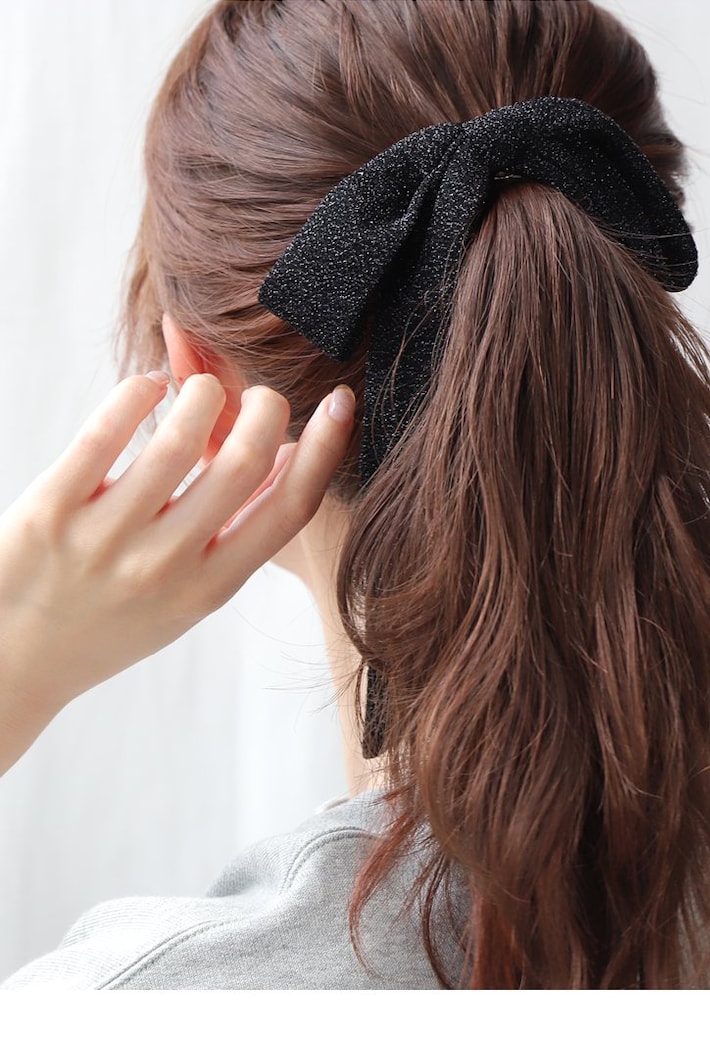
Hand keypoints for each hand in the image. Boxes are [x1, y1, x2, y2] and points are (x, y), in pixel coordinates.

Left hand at [0, 372, 354, 774]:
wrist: (15, 660)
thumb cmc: (111, 621)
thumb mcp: (189, 599)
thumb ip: (235, 537)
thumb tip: (282, 455)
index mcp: (210, 587)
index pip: (288, 509)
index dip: (324, 450)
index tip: (340, 403)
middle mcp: (165, 564)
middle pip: (243, 464)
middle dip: (264, 408)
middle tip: (257, 394)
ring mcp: (106, 538)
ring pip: (179, 439)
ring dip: (202, 393)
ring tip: (199, 389)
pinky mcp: (50, 510)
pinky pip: (105, 432)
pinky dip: (138, 393)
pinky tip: (148, 386)